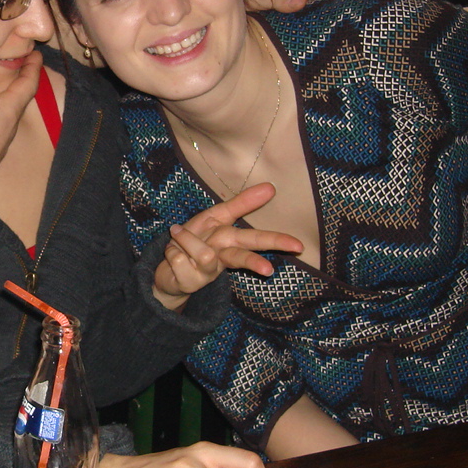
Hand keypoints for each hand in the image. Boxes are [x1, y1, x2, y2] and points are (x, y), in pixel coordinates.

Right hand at [0, 48, 41, 195]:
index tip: (37, 53)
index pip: (28, 84)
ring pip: (10, 111)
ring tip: (4, 82)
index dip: (33, 67)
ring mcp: (0, 137)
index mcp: (7, 111)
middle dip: (23, 78)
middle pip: (22, 96)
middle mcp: (8, 124)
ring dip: (10, 95)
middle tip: (22, 62)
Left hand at [153, 184, 303, 308]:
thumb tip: (271, 187)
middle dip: (255, 262)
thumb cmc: (196, 241)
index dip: (276, 241)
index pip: (256, 239)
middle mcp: (222, 258)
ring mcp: (206, 272)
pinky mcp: (188, 281)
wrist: (168, 273)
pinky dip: (172, 250)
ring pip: (204, 254)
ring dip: (188, 240)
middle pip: (241, 256)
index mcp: (230, 241)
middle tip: (270, 271)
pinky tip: (171, 252)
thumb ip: (242, 203)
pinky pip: (178, 258)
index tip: (299, 245)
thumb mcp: (216, 216)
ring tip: (177, 234)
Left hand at [243, 0, 378, 13]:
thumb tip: (301, 0)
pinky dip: (342, 19)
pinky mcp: (306, 17)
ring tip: (381, 13)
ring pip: (336, 4)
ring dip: (355, 8)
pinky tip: (355, 29)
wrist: (234, 7)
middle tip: (389, 1)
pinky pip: (327, 17)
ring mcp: (309, 4)